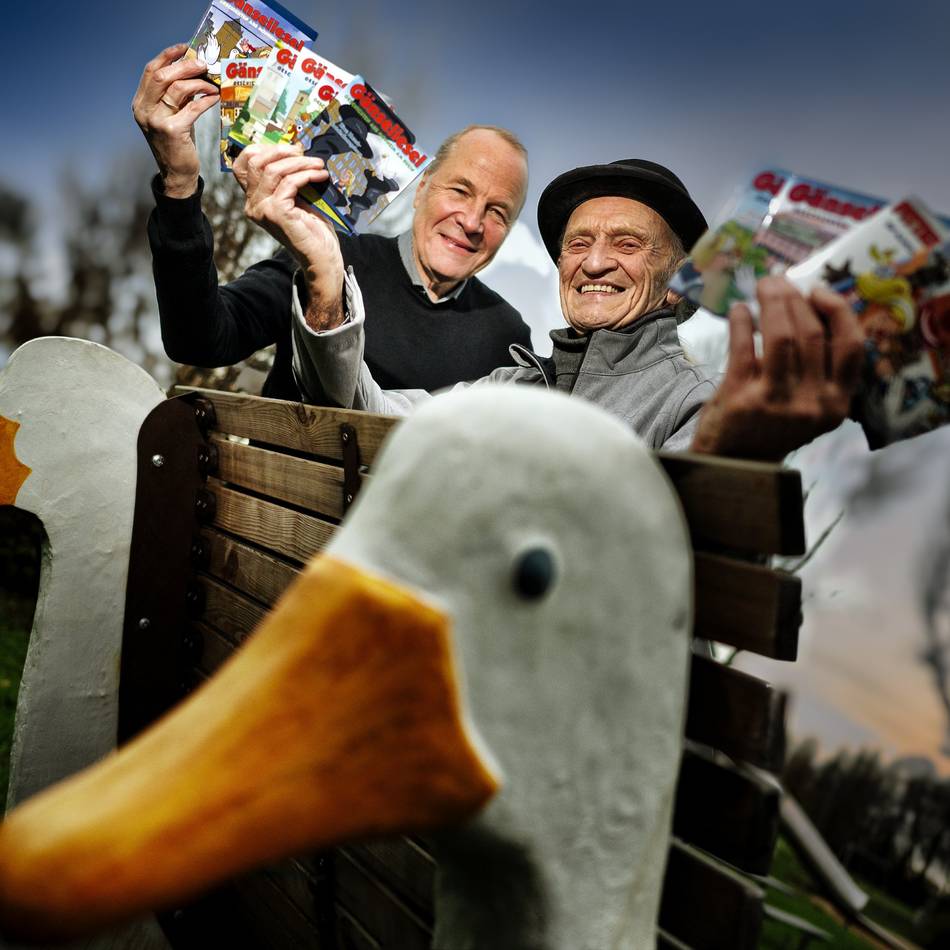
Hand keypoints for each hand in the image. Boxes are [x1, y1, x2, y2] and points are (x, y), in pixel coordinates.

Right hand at [132, 44, 218, 197]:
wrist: (177, 174)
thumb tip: (193, 71)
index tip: (185, 48)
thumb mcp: (173, 115)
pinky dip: (205, 100)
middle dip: (185, 66)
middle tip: (203, 64)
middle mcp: (144, 109)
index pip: (151, 71)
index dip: (168, 56)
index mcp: (140, 102)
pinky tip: (215, 97)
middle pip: (162, 75)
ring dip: (198, 82)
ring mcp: (156, 120)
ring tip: (212, 84)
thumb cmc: (178, 143)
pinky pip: (192, 108)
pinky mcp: (172, 131)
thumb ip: (177, 95)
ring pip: (177, 89)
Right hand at [234, 144, 344, 330]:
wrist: (321, 257)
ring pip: (274, 170)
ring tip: (319, 164)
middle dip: (283, 151)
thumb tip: (293, 149)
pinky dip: (307, 174)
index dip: (263, 148)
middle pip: (257, 161)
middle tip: (305, 153)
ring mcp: (262, 209)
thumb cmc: (311, 229)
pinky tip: (321, 176)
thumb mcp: (296, 198)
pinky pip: (289, 182)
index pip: (243, 164)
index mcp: (253, 199)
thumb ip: (286, 178)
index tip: (289, 148)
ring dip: (300, 162)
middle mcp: (252, 205)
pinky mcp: (277, 213)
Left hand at [691, 277, 862, 460]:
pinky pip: (743, 347)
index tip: (818, 291)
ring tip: (763, 286)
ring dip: (772, 302)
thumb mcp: (810, 404)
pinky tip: (739, 310)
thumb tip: (810, 302)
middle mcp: (811, 403)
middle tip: (779, 281)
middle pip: (812, 333)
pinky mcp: (742, 398)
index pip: (851, 346)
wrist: (734, 463)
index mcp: (836, 403)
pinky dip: (742, 322)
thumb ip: (819, 366)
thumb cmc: (773, 425)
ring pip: (781, 335)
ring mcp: (776, 401)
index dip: (837, 311)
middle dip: (795, 298)